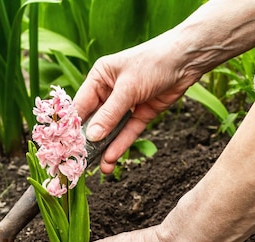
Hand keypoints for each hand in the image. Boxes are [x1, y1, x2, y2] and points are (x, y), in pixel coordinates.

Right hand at [74, 33, 201, 173]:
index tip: (67, 146)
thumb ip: (110, 114)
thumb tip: (92, 137)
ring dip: (106, 148)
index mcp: (99, 78)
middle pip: (95, 121)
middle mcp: (108, 92)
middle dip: (89, 142)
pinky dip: (121, 145)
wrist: (187, 60)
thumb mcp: (128, 88)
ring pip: (111, 130)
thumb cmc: (153, 62)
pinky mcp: (140, 114)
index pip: (81, 106)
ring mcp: (125, 105)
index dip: (73, 126)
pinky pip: (127, 132)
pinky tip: (112, 158)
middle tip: (81, 162)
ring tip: (100, 168)